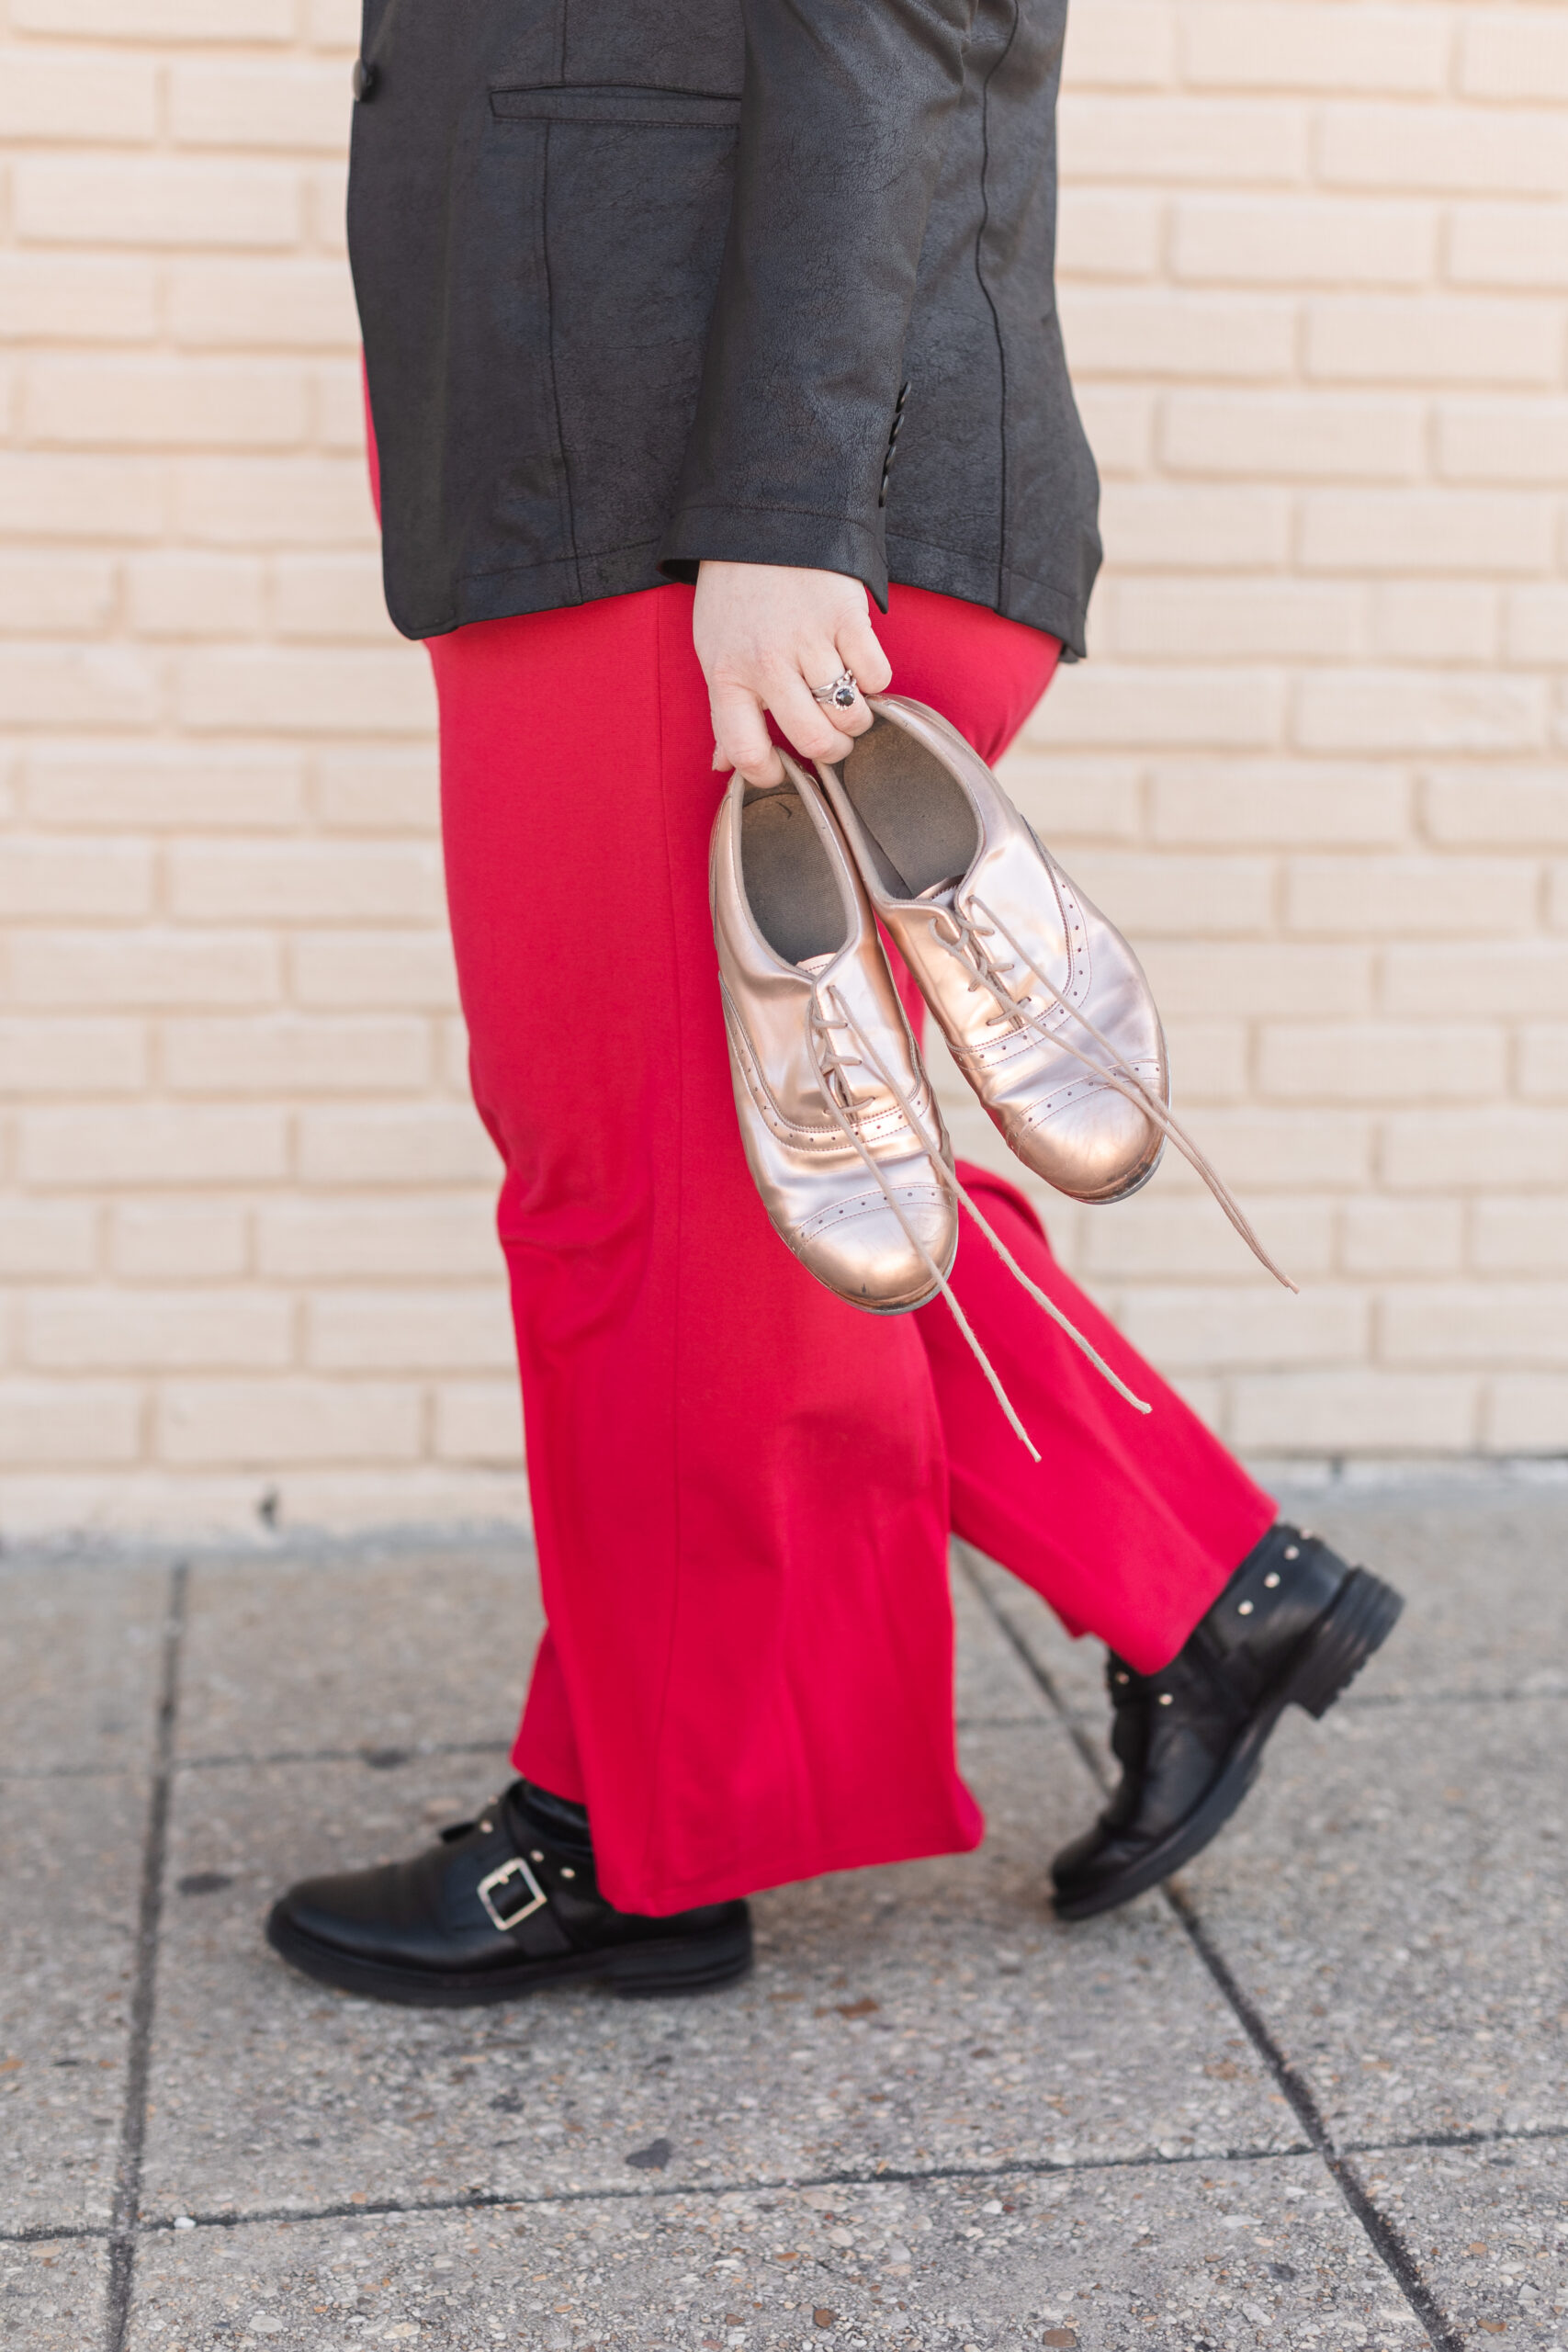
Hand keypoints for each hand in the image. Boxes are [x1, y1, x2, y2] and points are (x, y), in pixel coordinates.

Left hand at [694, 561, 893, 785]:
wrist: (762, 520)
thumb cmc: (736, 594)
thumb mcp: (715, 651)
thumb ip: (724, 712)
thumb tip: (724, 767)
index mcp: (726, 675)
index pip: (745, 752)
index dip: (767, 775)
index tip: (782, 768)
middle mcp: (766, 662)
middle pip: (813, 739)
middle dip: (831, 751)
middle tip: (832, 739)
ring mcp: (809, 638)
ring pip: (850, 713)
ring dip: (856, 720)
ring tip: (847, 704)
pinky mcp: (846, 615)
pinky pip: (877, 676)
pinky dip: (875, 682)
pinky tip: (860, 668)